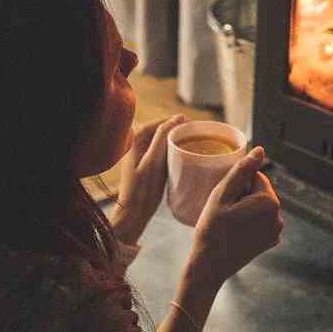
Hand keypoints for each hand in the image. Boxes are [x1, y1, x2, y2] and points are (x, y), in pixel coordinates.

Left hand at [110, 114, 189, 244]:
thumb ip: (163, 136)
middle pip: (163, 130)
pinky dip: (173, 152)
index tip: (197, 128)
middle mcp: (136, 142)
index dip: (179, 123)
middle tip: (198, 138)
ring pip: (164, 141)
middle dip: (179, 132)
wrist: (134, 214)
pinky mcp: (146, 164)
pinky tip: (184, 157)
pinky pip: (163, 151)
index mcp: (135, 138)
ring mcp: (141, 153)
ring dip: (177, 142)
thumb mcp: (154, 161)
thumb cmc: (142, 189)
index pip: (161, 122)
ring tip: (194, 146)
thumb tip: (178, 117)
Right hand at [187, 146, 283, 289]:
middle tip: (224, 212)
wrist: (209, 266)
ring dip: (245, 208)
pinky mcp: (270, 241)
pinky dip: (249, 222)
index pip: (255, 176)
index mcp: (269, 202)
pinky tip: (234, 232)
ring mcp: (276, 231)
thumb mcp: (222, 195)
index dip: (237, 184)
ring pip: (259, 206)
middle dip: (243, 195)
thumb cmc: (211, 230)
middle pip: (259, 191)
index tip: (224, 200)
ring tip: (228, 222)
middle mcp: (278, 217)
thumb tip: (260, 150)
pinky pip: (260, 221)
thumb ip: (242, 171)